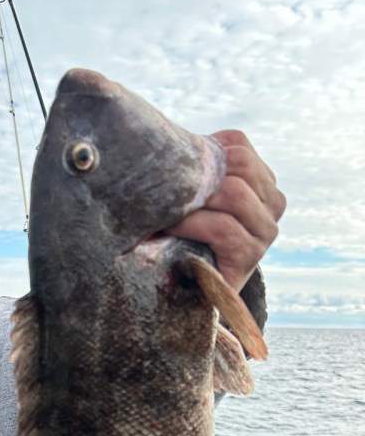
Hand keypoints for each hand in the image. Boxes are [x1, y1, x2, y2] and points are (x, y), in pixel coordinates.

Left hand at [167, 130, 286, 291]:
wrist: (186, 292)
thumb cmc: (182, 235)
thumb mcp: (192, 196)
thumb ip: (193, 170)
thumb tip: (163, 142)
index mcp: (261, 181)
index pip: (237, 144)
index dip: (202, 150)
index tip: (171, 167)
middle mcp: (273, 203)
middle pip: (240, 163)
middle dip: (200, 173)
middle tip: (165, 187)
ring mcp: (266, 231)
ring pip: (235, 193)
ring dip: (194, 199)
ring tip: (164, 209)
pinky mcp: (251, 257)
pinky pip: (225, 229)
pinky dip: (193, 224)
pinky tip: (170, 226)